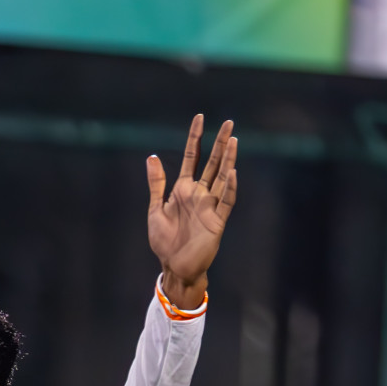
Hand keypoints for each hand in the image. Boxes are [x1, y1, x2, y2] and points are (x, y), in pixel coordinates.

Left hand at [146, 115, 238, 308]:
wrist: (174, 267)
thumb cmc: (164, 241)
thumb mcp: (155, 209)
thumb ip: (156, 184)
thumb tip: (152, 156)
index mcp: (182, 190)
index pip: (191, 158)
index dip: (195, 139)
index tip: (199, 118)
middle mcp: (199, 194)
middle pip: (211, 163)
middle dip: (219, 143)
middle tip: (229, 122)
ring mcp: (209, 206)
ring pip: (221, 177)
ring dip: (228, 159)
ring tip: (234, 139)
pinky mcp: (217, 221)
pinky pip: (225, 201)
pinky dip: (228, 187)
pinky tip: (232, 172)